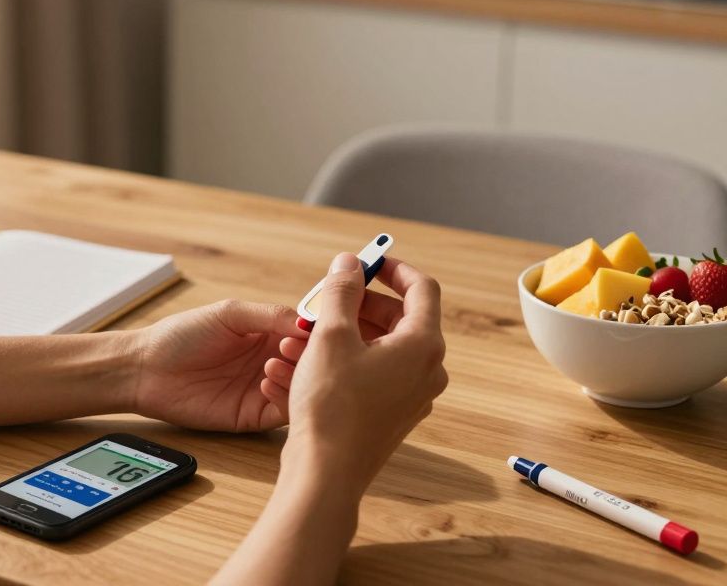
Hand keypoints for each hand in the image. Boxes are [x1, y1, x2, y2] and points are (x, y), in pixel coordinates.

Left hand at [131, 299, 308, 431]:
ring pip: (302, 390)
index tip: (314, 329)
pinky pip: (282, 413)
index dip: (315, 333)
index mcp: (269, 334)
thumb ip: (270, 315)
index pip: (308, 335)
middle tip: (293, 347)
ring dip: (297, 377)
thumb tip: (307, 322)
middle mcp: (272, 362)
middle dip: (309, 356)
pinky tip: (265, 381)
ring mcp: (264, 390)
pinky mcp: (253, 416)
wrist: (147, 369)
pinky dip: (283, 398)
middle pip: (311, 365)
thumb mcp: (229, 314)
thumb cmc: (182, 335)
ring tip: (275, 362)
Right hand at [261, 254, 447, 498]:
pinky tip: (309, 363)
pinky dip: (348, 359)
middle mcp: (427, 371)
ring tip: (307, 334)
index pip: (421, 289)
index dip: (393, 268)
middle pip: (400, 318)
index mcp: (423, 345)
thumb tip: (349, 263)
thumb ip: (341, 291)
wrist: (327, 472)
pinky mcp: (393, 414)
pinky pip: (375, 373)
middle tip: (327, 299)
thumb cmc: (332, 405)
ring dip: (348, 332)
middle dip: (360, 303)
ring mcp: (413, 396)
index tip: (366, 262)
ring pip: (383, 347)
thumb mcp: (331, 336)